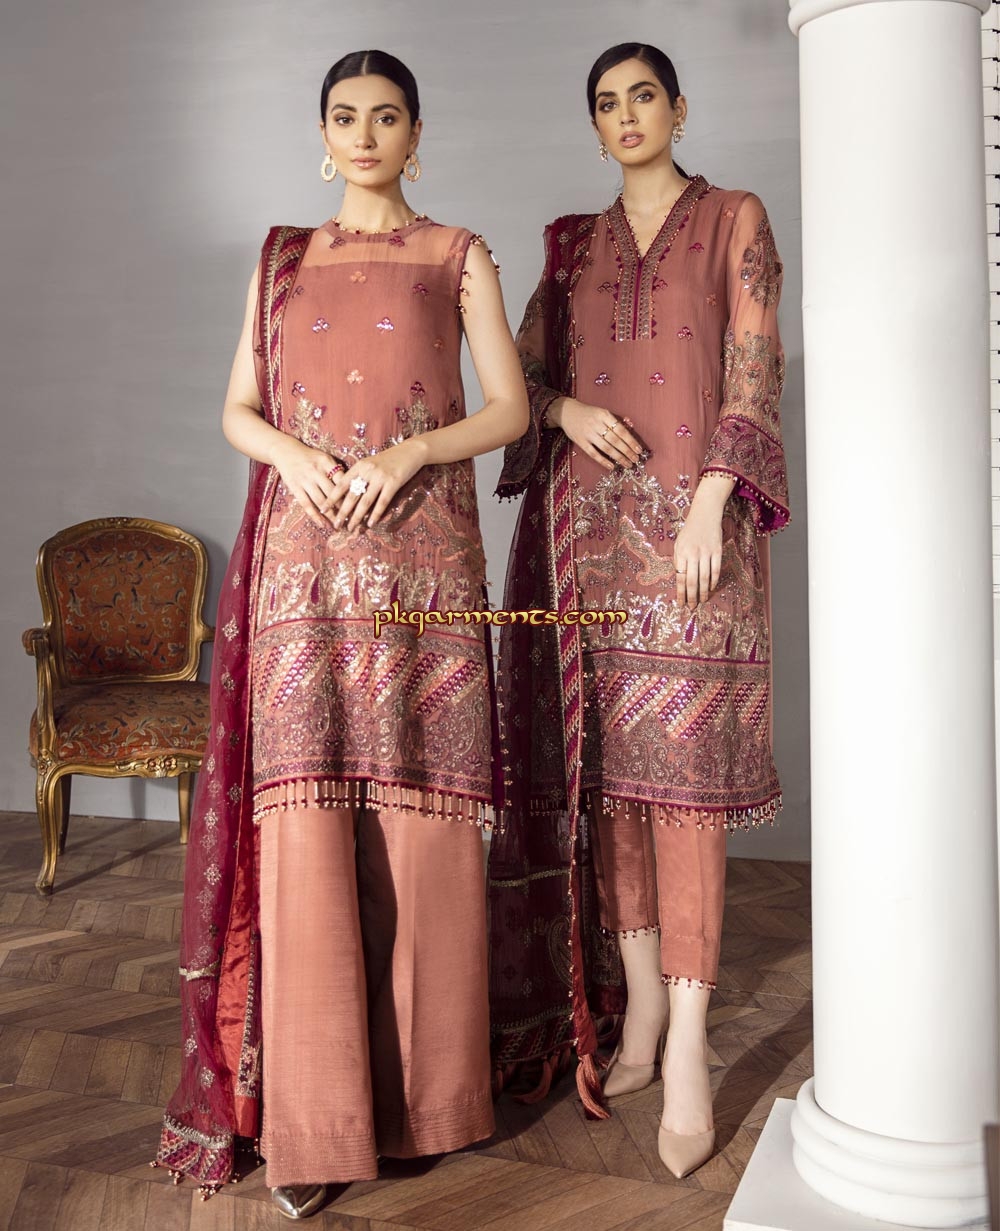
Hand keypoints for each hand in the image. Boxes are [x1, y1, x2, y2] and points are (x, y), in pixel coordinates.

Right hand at [270, 436, 344, 529]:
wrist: (285, 451)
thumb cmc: (311, 457)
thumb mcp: (325, 458)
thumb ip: (336, 471)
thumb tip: (353, 488)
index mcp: (326, 462)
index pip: (342, 480)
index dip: (351, 494)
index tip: (360, 506)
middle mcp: (316, 470)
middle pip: (333, 493)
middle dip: (343, 508)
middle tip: (352, 521)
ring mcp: (305, 479)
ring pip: (321, 501)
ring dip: (331, 516)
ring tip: (339, 526)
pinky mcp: (295, 487)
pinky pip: (306, 505)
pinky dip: (315, 516)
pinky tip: (323, 524)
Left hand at [324, 438, 427, 531]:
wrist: (411, 450)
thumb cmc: (390, 459)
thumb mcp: (371, 463)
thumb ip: (360, 475)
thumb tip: (348, 493)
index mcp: (360, 466)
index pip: (341, 484)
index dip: (332, 497)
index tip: (323, 509)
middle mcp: (368, 471)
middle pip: (352, 495)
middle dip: (342, 512)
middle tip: (336, 525)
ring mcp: (381, 477)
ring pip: (365, 501)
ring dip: (357, 516)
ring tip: (351, 528)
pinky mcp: (394, 482)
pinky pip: (382, 502)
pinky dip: (376, 514)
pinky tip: (370, 524)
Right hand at [549, 398, 644, 469]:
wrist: (565, 412)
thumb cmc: (588, 412)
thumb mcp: (602, 411)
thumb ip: (615, 419)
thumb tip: (631, 426)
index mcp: (604, 415)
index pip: (621, 430)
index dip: (631, 441)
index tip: (639, 450)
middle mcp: (597, 424)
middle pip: (615, 440)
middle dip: (627, 451)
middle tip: (636, 460)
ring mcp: (588, 434)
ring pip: (606, 448)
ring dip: (619, 457)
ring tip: (627, 464)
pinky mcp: (580, 442)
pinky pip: (593, 453)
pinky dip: (603, 461)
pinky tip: (611, 466)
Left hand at [673, 475, 733, 606]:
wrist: (705, 514)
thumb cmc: (689, 531)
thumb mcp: (678, 544)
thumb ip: (678, 561)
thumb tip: (679, 580)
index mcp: (681, 553)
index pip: (680, 578)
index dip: (681, 593)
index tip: (681, 604)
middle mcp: (693, 553)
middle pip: (692, 581)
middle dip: (691, 596)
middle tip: (692, 607)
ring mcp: (706, 552)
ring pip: (705, 578)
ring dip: (703, 592)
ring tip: (702, 601)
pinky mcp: (718, 551)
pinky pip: (716, 570)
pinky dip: (713, 581)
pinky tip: (710, 588)